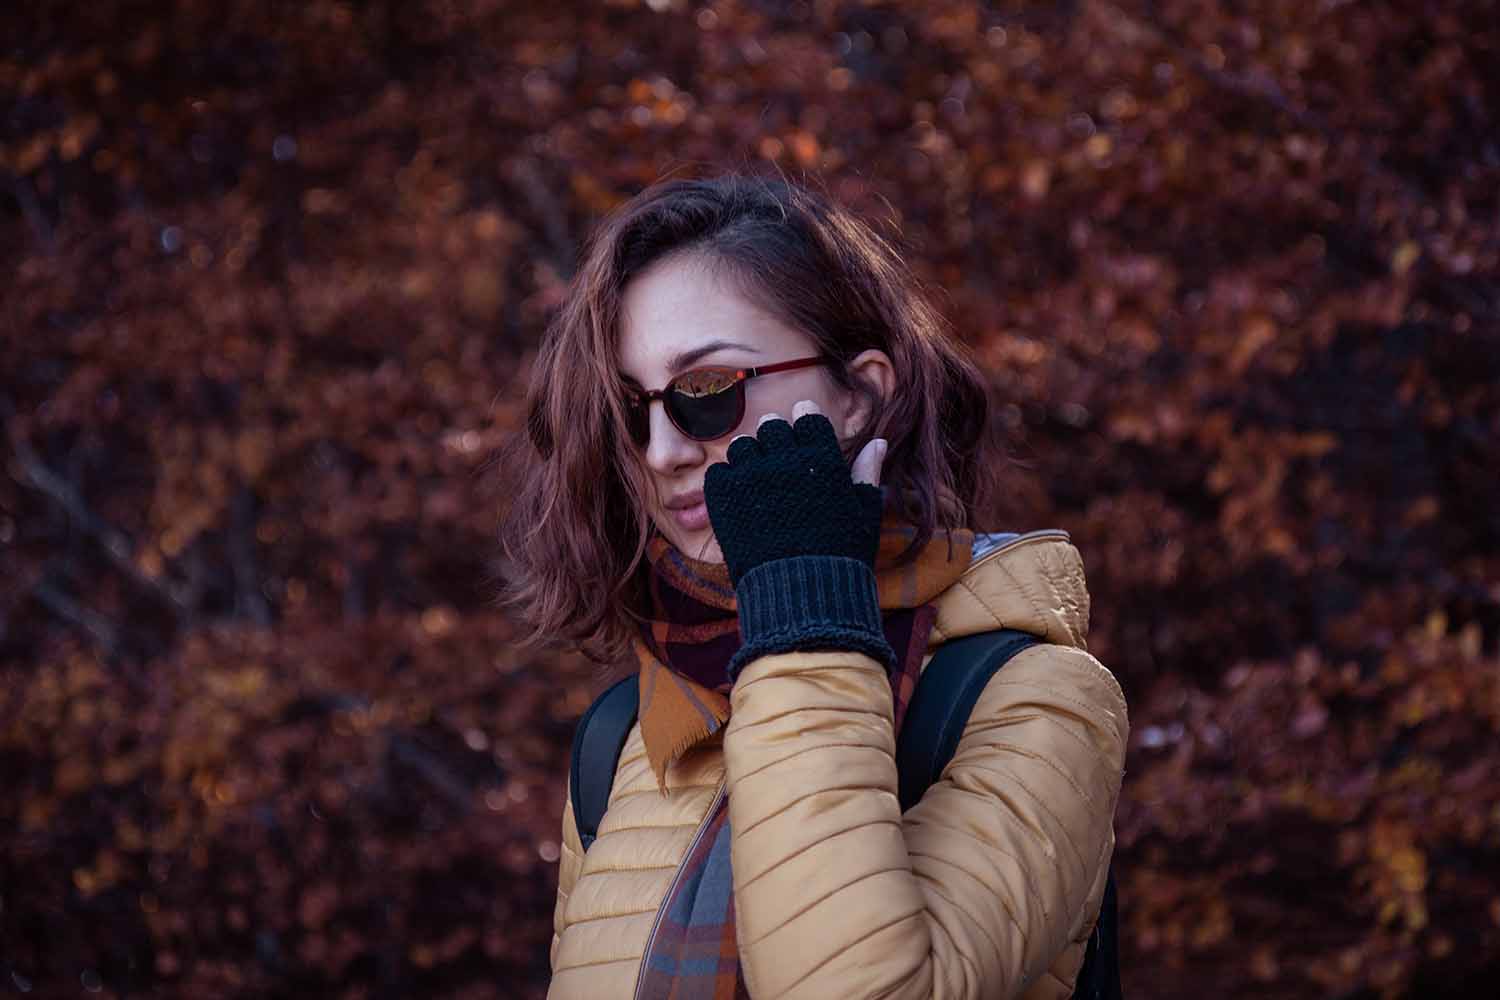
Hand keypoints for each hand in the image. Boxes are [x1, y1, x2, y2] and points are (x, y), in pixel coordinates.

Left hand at [703, 399, 887, 588]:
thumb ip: (866, 473)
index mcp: (821, 457)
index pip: (806, 417)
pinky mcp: (724, 498)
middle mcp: (784, 459)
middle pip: (771, 427)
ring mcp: (751, 477)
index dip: (804, 422)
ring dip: (750, 458)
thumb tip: (877, 442)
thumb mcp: (863, 513)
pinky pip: (720, 472)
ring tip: (758, 480)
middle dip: (775, 438)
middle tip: (779, 461)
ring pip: (743, 447)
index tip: (802, 433)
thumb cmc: (841, 555)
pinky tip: (740, 498)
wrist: (802, 593)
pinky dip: (728, 481)